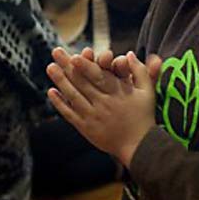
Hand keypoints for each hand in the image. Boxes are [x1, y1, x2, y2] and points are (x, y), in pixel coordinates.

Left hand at [47, 48, 156, 167]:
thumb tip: (128, 53)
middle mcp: (103, 103)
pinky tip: (51, 91)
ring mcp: (93, 116)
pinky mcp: (86, 128)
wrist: (140, 147)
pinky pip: (70, 114)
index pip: (99, 77)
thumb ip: (140, 71)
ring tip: (50, 67)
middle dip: (67, 66)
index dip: (86, 66)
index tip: (74, 56)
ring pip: (73, 96)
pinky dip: (60, 103)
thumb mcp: (148, 92)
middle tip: (56, 52)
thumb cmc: (144, 116)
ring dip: (61, 81)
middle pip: (82, 82)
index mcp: (118, 93)